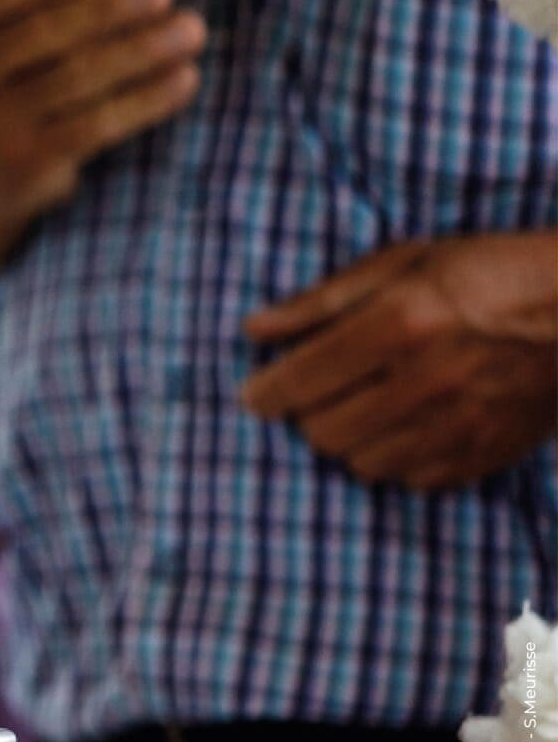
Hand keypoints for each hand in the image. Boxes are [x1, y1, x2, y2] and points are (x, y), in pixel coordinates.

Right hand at [0, 0, 203, 218]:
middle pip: (43, 32)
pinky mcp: (23, 162)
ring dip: (141, 52)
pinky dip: (145, 100)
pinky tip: (185, 78)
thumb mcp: (42, 7)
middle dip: (110, 9)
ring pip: (74, 79)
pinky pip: (94, 125)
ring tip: (191, 30)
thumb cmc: (25, 62)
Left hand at [240, 233, 557, 489]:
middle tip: (318, 394)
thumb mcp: (403, 261)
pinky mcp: (484, 453)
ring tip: (364, 408)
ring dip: (348, 440)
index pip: (301, 380)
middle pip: (323, 432)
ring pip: (361, 463)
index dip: (264, 393)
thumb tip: (253, 329)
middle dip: (307, 415)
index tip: (255, 394)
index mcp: (401, 323)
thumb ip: (322, 300)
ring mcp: (459, 423)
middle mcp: (426, 380)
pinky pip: (410, 480)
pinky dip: (395, 459)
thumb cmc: (488, 272)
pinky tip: (405, 427)